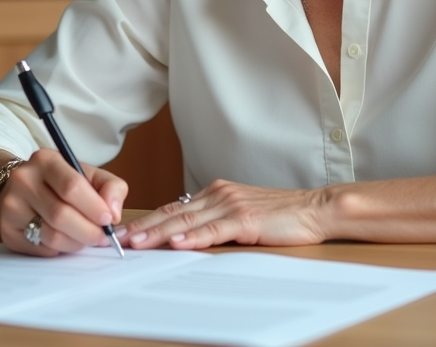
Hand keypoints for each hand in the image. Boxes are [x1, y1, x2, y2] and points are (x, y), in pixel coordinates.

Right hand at [0, 149, 128, 256]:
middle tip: (101, 237)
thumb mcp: (88, 174)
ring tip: (84, 238)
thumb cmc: (61, 182)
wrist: (22, 188)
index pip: (72, 186)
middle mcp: (23, 180)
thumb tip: (114, 213)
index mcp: (45, 160)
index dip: (94, 207)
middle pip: (61, 215)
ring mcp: (11, 206)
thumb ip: (111, 188)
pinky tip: (63, 238)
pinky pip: (41, 249)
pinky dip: (59, 249)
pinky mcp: (6, 230)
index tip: (108, 219)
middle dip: (88, 231)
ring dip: (76, 243)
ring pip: (52, 236)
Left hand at [123, 179, 331, 250]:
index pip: (175, 207)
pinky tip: (178, 243)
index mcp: (217, 192)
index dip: (150, 219)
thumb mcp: (243, 214)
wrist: (315, 208)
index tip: (128, 231)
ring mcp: (231, 204)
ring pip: (187, 221)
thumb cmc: (283, 215)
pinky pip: (214, 229)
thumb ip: (217, 220)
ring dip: (160, 233)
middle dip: (145, 226)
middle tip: (120, 239)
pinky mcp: (246, 219)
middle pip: (174, 212)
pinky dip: (194, 236)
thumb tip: (189, 235)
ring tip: (138, 243)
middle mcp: (220, 194)